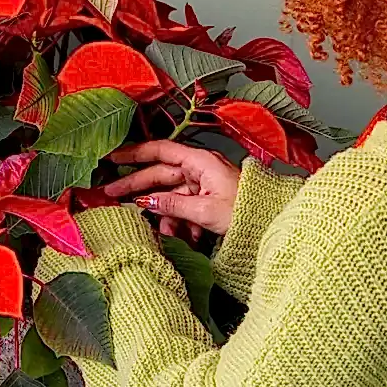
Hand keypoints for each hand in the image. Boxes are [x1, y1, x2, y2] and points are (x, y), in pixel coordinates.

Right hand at [103, 140, 240, 236]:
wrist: (275, 226)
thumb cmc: (248, 212)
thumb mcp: (205, 212)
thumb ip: (172, 205)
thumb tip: (146, 201)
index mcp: (200, 162)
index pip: (158, 151)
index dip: (133, 153)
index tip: (112, 157)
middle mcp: (200, 169)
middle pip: (159, 173)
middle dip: (136, 185)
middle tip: (111, 193)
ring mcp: (204, 184)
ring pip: (171, 194)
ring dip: (163, 213)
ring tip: (161, 231)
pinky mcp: (208, 199)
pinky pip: (184, 206)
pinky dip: (179, 220)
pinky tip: (182, 235)